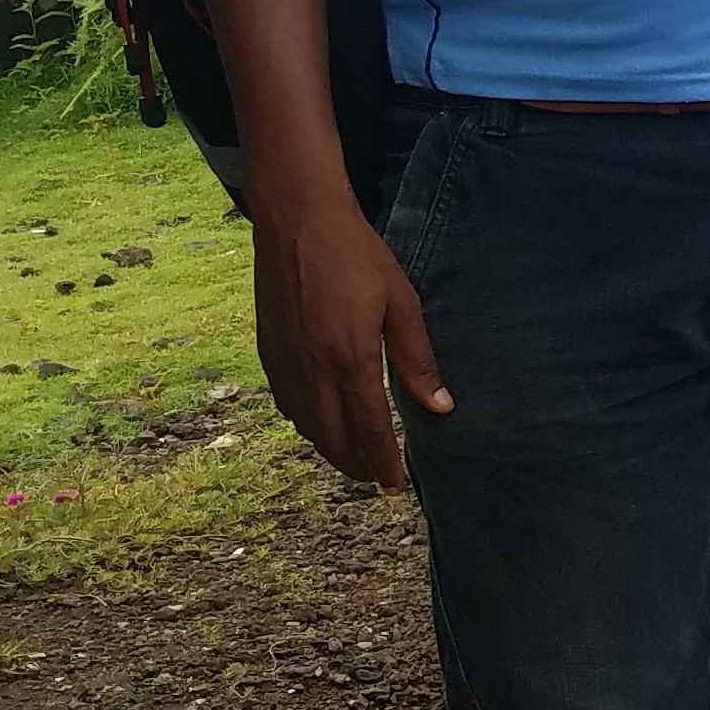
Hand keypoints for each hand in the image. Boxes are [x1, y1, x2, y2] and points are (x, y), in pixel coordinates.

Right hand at [249, 193, 448, 489]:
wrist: (297, 223)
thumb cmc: (357, 257)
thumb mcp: (402, 304)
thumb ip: (418, 359)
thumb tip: (441, 407)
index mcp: (349, 360)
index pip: (370, 429)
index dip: (384, 462)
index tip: (395, 487)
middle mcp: (312, 370)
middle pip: (333, 438)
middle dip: (356, 466)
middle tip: (377, 481)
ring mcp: (285, 363)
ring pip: (306, 426)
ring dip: (330, 449)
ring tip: (354, 461)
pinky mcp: (267, 351)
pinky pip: (287, 404)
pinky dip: (306, 425)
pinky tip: (320, 424)